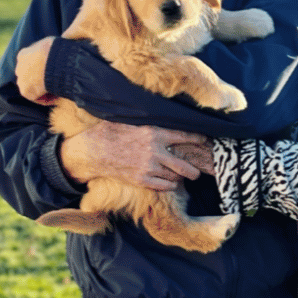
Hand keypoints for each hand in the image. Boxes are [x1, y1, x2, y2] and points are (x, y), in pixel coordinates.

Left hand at [15, 36, 55, 103]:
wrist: (55, 61)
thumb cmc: (56, 50)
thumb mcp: (49, 43)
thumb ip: (46, 49)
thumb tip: (52, 52)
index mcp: (23, 54)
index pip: (30, 63)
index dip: (41, 69)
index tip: (52, 72)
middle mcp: (19, 67)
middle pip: (28, 75)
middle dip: (39, 79)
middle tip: (54, 82)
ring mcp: (21, 80)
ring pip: (32, 87)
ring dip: (43, 90)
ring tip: (57, 91)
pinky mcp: (26, 92)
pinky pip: (37, 98)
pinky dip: (47, 99)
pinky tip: (57, 98)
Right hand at [60, 122, 208, 189]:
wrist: (93, 151)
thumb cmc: (110, 132)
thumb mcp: (131, 120)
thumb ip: (149, 121)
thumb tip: (161, 112)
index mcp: (154, 133)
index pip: (183, 136)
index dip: (197, 138)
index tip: (204, 140)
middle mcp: (155, 151)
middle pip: (184, 164)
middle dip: (194, 170)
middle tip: (198, 172)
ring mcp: (149, 167)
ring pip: (174, 176)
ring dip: (180, 177)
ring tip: (182, 177)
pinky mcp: (142, 180)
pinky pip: (163, 186)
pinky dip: (169, 185)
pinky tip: (170, 183)